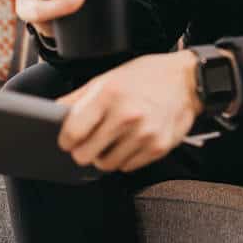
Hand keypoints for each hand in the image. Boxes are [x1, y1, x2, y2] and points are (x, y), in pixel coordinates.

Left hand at [56, 50, 203, 172]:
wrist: (188, 80)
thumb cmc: (147, 76)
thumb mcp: (109, 77)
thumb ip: (79, 98)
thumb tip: (54, 114)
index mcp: (109, 94)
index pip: (72, 132)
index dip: (66, 139)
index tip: (69, 139)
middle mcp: (126, 115)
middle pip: (85, 155)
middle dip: (83, 150)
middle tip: (90, 141)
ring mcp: (144, 134)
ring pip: (106, 165)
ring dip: (105, 156)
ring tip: (114, 139)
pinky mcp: (158, 147)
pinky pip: (128, 167)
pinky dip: (125, 158)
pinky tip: (132, 141)